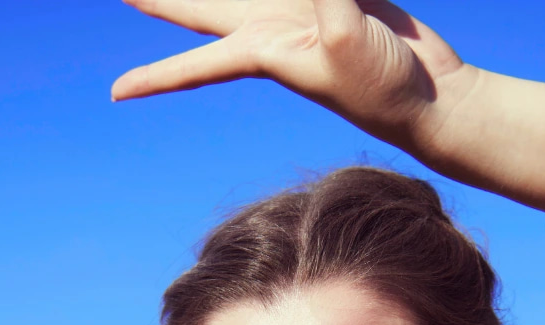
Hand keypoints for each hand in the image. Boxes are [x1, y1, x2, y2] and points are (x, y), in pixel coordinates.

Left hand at [111, 0, 470, 159]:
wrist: (429, 96)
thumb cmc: (386, 88)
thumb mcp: (348, 36)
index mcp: (265, 53)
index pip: (196, 64)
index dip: (156, 76)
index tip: (115, 95)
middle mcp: (272, 31)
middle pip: (200, 9)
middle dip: (160, 1)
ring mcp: (300, 11)